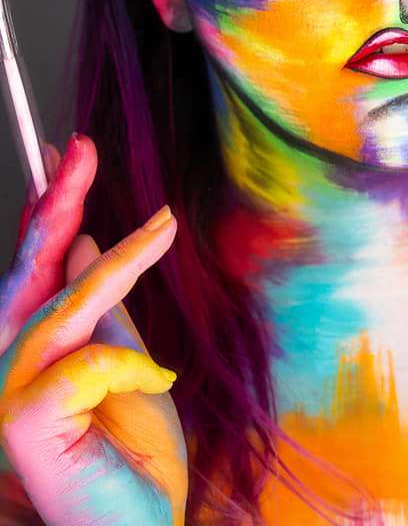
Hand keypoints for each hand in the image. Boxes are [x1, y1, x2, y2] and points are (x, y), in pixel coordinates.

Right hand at [0, 134, 187, 525]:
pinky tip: (157, 385)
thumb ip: (102, 305)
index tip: (67, 154)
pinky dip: (130, 368)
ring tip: (164, 228)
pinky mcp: (24, 420)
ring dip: (118, 263)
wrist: (142, 524)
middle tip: (80, 147)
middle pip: (28, 270)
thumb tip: (84, 242)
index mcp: (32, 346)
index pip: (34, 265)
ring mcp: (10, 392)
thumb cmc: (132, 447)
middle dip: (57, 202)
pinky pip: (86, 362)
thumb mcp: (126, 357)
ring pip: (63, 307)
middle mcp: (10, 363)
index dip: (48, 207)